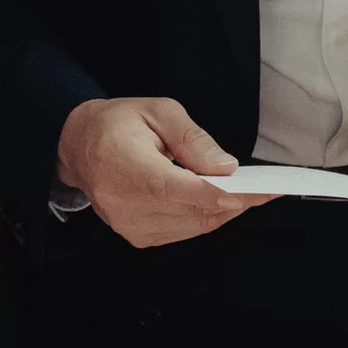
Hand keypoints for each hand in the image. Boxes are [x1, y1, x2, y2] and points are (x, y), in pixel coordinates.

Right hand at [58, 96, 272, 247]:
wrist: (81, 146)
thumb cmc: (119, 123)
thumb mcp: (159, 111)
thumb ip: (193, 139)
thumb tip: (225, 167)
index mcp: (122, 163)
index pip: (175, 188)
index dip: (217, 192)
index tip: (255, 190)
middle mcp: (120, 201)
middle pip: (190, 211)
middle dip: (234, 201)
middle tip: (266, 189)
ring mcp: (126, 223)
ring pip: (192, 225)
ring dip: (223, 210)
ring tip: (248, 192)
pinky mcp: (136, 235)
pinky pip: (182, 231)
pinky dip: (205, 217)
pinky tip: (219, 201)